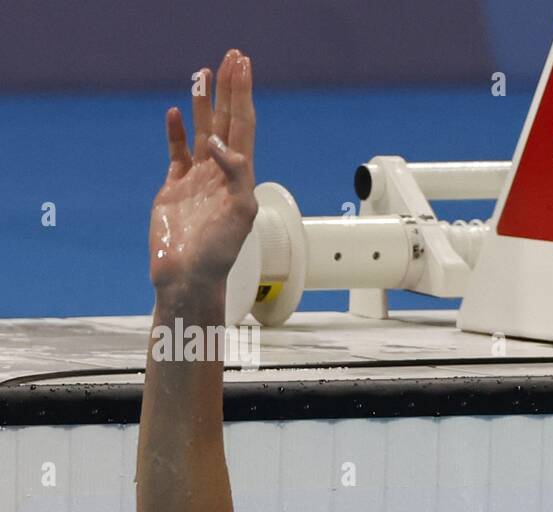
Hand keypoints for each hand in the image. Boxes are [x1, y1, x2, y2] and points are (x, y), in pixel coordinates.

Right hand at [149, 50, 257, 293]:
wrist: (189, 275)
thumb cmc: (218, 252)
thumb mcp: (239, 213)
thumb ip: (236, 175)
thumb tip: (219, 143)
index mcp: (239, 176)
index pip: (242, 125)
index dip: (242, 95)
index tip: (242, 67)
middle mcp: (221, 173)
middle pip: (225, 121)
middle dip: (229, 90)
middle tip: (232, 57)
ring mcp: (197, 179)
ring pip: (201, 132)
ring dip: (203, 103)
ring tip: (203, 74)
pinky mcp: (174, 188)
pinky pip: (176, 153)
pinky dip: (176, 132)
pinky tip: (176, 112)